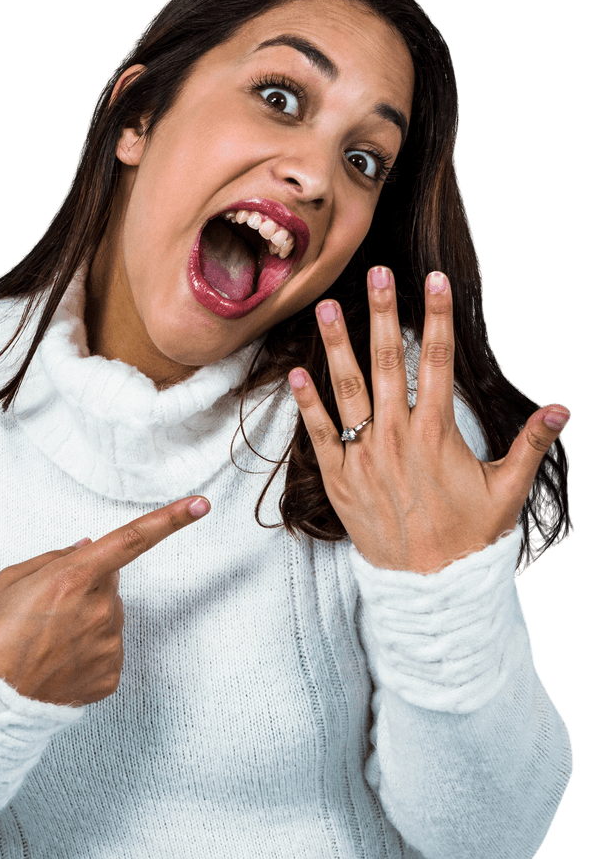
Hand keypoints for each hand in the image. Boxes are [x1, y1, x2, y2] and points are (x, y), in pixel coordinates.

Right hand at [0, 496, 210, 704]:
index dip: (170, 519)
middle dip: (87, 586)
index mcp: (73, 578)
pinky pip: (108, 651)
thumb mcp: (10, 580)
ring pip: (109, 618)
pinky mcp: (111, 675)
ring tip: (47, 640)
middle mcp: (99, 610)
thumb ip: (55, 558)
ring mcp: (108, 645)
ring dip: (87, 621)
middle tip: (47, 609)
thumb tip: (88, 547)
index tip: (200, 503)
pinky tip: (58, 661)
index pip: (132, 540)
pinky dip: (88, 653)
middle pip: (109, 583)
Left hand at [287, 267, 569, 573]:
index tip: (433, 279)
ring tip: (325, 307)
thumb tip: (562, 408)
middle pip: (388, 362)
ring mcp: (364, 457)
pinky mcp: (339, 480)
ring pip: (348, 390)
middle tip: (376, 274)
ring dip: (337, 346)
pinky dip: (308, 405)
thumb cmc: (469, 535)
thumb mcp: (508, 490)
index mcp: (437, 432)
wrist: (428, 584)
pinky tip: (297, 372)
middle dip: (382, 314)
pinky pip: (319, 435)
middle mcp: (397, 437)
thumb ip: (530, 444)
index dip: (437, 317)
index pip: (438, 361)